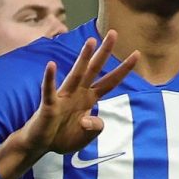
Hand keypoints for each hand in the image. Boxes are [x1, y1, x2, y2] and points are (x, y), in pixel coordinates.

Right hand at [0, 30, 138, 178]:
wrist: (41, 145)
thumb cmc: (62, 137)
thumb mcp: (85, 137)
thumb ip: (95, 128)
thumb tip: (91, 120)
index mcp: (88, 99)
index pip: (109, 82)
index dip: (123, 69)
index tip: (136, 54)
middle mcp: (77, 93)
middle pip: (94, 70)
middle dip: (104, 52)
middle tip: (113, 33)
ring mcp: (63, 97)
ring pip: (75, 75)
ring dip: (83, 59)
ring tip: (91, 42)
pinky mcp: (49, 105)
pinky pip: (49, 90)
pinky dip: (49, 79)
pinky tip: (51, 66)